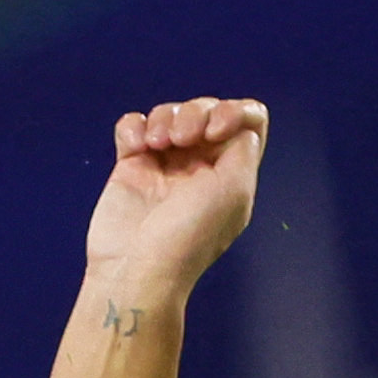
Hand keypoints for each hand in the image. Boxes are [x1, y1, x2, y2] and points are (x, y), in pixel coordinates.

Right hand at [87, 97, 267, 280]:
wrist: (135, 267)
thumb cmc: (187, 237)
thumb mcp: (234, 190)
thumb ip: (244, 147)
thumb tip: (234, 124)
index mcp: (233, 173)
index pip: (246, 122)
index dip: (233, 113)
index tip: (215, 131)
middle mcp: (202, 167)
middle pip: (206, 110)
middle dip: (194, 113)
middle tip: (182, 139)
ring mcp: (165, 167)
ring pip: (170, 114)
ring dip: (164, 118)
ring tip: (155, 144)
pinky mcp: (131, 167)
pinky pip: (134, 126)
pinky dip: (134, 128)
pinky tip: (135, 147)